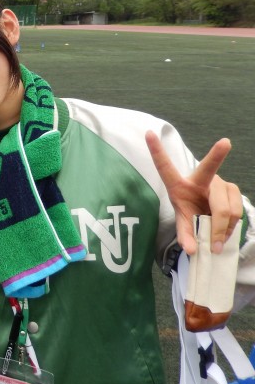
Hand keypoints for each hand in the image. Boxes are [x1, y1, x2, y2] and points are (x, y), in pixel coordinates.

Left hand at [146, 131, 241, 254]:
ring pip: (224, 205)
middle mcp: (200, 178)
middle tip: (225, 142)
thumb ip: (186, 236)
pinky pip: (235, 211)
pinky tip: (223, 233)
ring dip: (222, 228)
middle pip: (209, 171)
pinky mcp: (233, 189)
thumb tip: (192, 250)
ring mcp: (218, 182)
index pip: (164, 166)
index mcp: (178, 184)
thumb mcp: (184, 223)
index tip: (148, 133)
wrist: (208, 213)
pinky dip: (230, 228)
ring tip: (215, 240)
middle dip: (216, 154)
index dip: (155, 151)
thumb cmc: (191, 213)